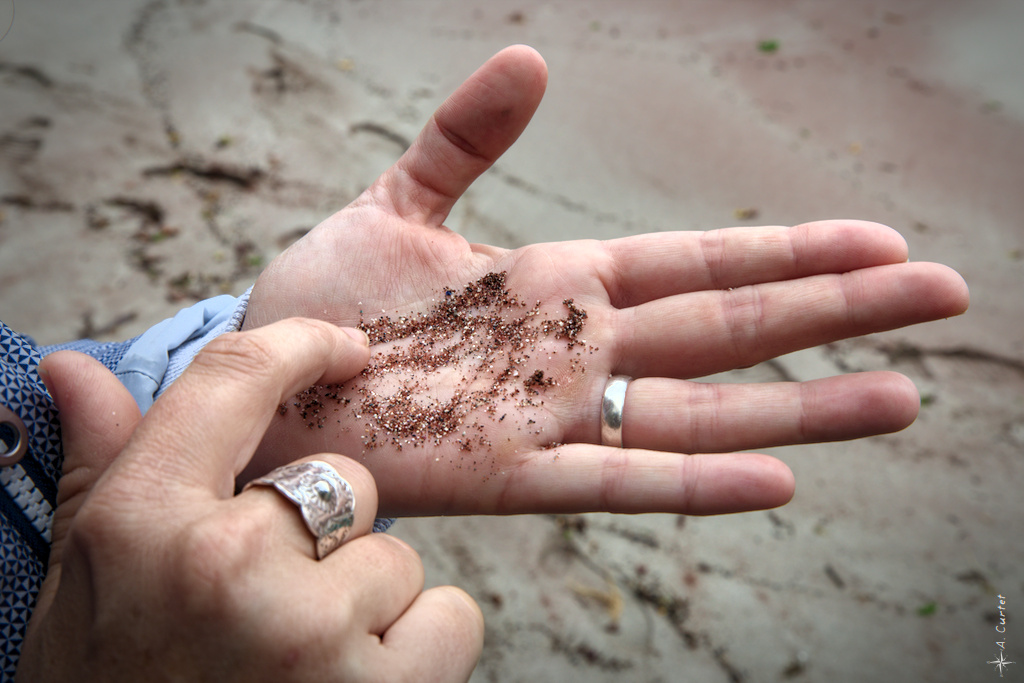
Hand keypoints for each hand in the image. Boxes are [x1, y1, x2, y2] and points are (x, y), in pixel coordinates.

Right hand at [21, 320, 482, 681]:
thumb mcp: (91, 579)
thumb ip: (103, 464)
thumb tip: (76, 367)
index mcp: (144, 523)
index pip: (234, 381)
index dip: (300, 345)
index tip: (342, 348)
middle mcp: (225, 566)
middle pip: (345, 483)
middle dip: (326, 537)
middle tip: (271, 610)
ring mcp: (308, 634)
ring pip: (399, 559)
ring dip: (369, 605)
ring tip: (302, 665)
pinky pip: (451, 617)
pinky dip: (422, 651)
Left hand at [243, 46, 969, 517]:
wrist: (262, 386)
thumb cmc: (327, 302)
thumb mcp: (397, 200)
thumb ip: (465, 138)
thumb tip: (532, 60)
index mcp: (557, 285)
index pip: (697, 262)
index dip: (787, 251)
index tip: (875, 241)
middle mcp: (575, 352)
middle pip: (728, 327)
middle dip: (835, 312)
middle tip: (942, 294)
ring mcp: (551, 416)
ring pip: (699, 410)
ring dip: (801, 406)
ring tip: (901, 396)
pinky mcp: (510, 475)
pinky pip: (619, 480)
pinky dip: (695, 482)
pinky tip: (779, 478)